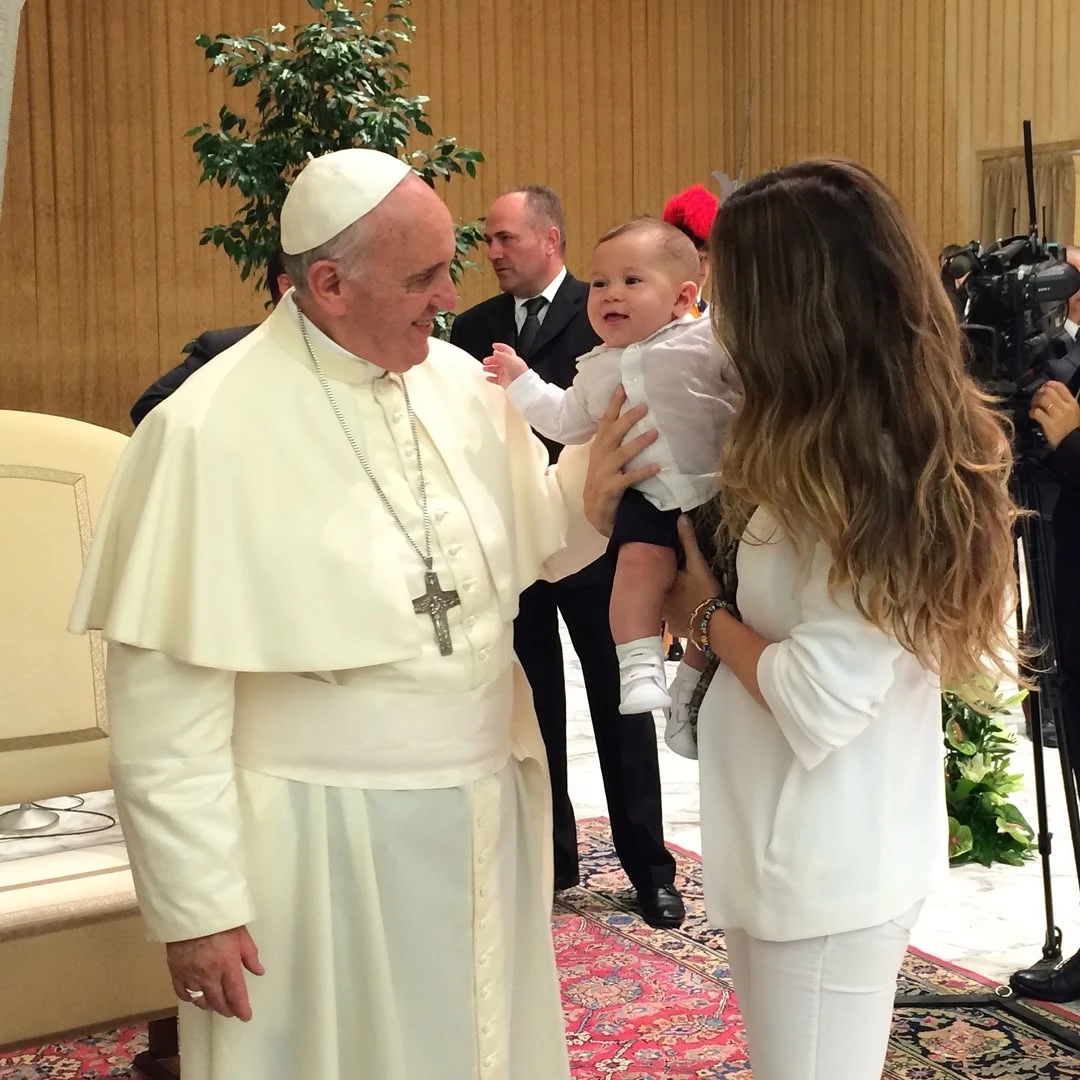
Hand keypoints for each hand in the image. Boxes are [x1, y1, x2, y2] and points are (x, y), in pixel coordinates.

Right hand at [166, 925, 263, 1020]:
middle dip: (227, 1009)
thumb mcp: (242, 935)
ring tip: (216, 1004)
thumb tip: (259, 972)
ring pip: (200, 1000)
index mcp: (228, 965)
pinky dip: (190, 997)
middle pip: (218, 1002)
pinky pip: (182, 993)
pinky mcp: (176, 972)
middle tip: (232, 1011)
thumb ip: (250, 956)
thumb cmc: (220, 920)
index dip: (241, 1008)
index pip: (236, 994)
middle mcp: (209, 975)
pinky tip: (196, 996)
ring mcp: (191, 975)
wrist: (191, 911)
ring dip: (210, 1005)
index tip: (246, 1016)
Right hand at [483, 342, 527, 387]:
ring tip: (484, 368)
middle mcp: (509, 366)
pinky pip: (496, 379)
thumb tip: (496, 352)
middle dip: (491, 359)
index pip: (506, 350)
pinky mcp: (504, 381)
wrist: (521, 385)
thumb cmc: (519, 372)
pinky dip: (491, 378)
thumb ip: (502, 355)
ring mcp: (506, 374)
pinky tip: (488, 377)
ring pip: (496, 369)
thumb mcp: (510, 360)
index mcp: (512, 359)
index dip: (500, 347)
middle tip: (485, 360)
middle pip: (498, 360)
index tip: (494, 345)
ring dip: (489, 368)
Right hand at [583, 386, 659, 536]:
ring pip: (622, 453)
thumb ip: (614, 442)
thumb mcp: (605, 458)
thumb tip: (632, 421)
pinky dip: (643, 472)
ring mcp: (604, 472)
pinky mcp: (610, 488)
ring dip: (638, 443)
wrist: (594, 512)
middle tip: (645, 406)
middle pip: (613, 433)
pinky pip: (628, 478)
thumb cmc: (604, 481)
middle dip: (628, 418)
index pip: (605, 421)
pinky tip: (657, 466)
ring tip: (655, 433)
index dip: (613, 404)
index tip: (623, 387)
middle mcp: (600, 456)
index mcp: (599, 447)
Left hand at [664, 516, 720, 631]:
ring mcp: (666, 620)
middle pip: (660, 590)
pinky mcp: (676, 631)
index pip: (654, 575)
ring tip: (684, 595)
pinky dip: (681, 615)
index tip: (668, 564)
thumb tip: (681, 518)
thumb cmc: (702, 593)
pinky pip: (675, 619)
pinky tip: (689, 612)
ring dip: (673, 601)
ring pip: (667, 606)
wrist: (712, 626)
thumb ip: (688, 542)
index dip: (661, 570)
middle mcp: (658, 604)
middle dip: (666, 585)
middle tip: (678, 580)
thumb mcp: (697, 564)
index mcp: (659, 587)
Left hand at [1031, 381, 1079, 449]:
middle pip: (1048, 391)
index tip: (1043, 387)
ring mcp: (1057, 415)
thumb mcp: (1073, 411)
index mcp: (1072, 403)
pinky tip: (1033, 415)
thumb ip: (1063, 402)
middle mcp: (1065, 407)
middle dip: (1039, 393)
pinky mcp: (1049, 424)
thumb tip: (1050, 392)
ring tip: (1034, 406)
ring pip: (1042, 400)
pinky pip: (1036, 412)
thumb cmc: (1072, 428)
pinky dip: (1032, 412)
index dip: (1049, 384)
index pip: (1060, 386)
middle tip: (1036, 398)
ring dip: (1035, 402)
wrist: (1073, 443)